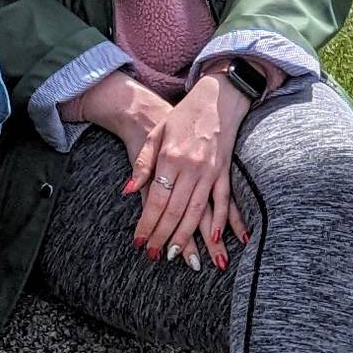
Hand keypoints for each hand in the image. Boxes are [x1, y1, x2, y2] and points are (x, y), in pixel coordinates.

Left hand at [127, 73, 248, 269]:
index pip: (155, 200)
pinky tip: (215, 238)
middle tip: (153, 255)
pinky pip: (224, 201)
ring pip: (197, 211)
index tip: (138, 241)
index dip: (147, 224)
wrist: (217, 97)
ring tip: (177, 254)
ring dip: (187, 236)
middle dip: (163, 236)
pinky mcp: (226, 171)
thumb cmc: (183, 116)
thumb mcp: (157, 134)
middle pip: (175, 211)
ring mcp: (211, 171)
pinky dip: (221, 221)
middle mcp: (191, 167)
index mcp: (170, 158)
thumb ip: (142, 164)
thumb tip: (127, 191)